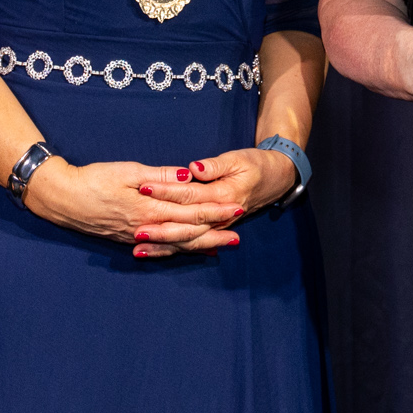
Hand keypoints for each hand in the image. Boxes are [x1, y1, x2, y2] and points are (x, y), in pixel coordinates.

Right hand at [22, 157, 241, 256]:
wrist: (62, 198)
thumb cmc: (93, 179)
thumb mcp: (126, 170)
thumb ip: (158, 176)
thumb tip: (187, 177)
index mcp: (149, 208)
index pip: (190, 212)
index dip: (215, 211)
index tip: (236, 208)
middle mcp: (146, 227)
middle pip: (188, 233)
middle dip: (215, 233)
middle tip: (238, 237)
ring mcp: (137, 236)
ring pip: (175, 244)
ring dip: (200, 245)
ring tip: (221, 246)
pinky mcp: (128, 238)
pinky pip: (160, 248)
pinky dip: (177, 250)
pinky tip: (187, 250)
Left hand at [145, 146, 299, 242]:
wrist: (276, 179)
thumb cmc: (256, 165)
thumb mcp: (238, 159)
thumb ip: (214, 166)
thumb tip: (193, 169)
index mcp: (223, 195)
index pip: (190, 194)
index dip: (166, 191)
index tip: (144, 187)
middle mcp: (220, 217)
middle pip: (186, 224)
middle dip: (160, 229)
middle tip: (136, 230)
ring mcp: (216, 226)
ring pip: (187, 240)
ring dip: (163, 245)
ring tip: (139, 248)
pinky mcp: (213, 230)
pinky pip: (191, 244)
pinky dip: (172, 249)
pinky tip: (153, 254)